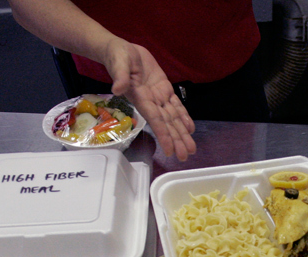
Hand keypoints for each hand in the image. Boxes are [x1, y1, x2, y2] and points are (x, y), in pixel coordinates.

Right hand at [105, 39, 196, 160]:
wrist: (122, 49)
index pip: (154, 120)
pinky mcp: (164, 89)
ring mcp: (158, 97)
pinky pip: (176, 106)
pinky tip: (190, 129)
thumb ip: (119, 76)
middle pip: (167, 124)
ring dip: (182, 133)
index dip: (163, 135)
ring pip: (173, 118)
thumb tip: (117, 89)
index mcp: (141, 98)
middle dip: (176, 140)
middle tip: (185, 156)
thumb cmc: (117, 56)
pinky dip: (184, 117)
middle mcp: (151, 102)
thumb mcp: (118, 63)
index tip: (170, 151)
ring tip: (191, 149)